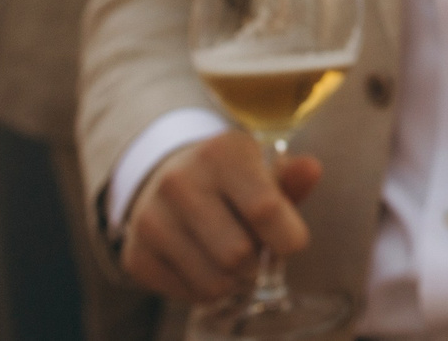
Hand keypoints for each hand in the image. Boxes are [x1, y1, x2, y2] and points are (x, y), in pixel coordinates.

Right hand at [121, 134, 322, 305]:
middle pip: (239, 254)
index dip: (288, 237)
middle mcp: (179, 182)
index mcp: (221, 153)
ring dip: (235, 281)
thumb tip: (311, 171)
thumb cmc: (233, 180)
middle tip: (256, 249)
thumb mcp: (264, 169)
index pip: (264, 209)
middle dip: (258, 262)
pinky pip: (189, 295)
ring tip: (234, 259)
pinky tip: (206, 264)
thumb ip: (293, 177)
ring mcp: (151, 219)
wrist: (168, 179)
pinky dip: (207, 290)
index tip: (292, 242)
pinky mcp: (136, 255)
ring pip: (214, 281)